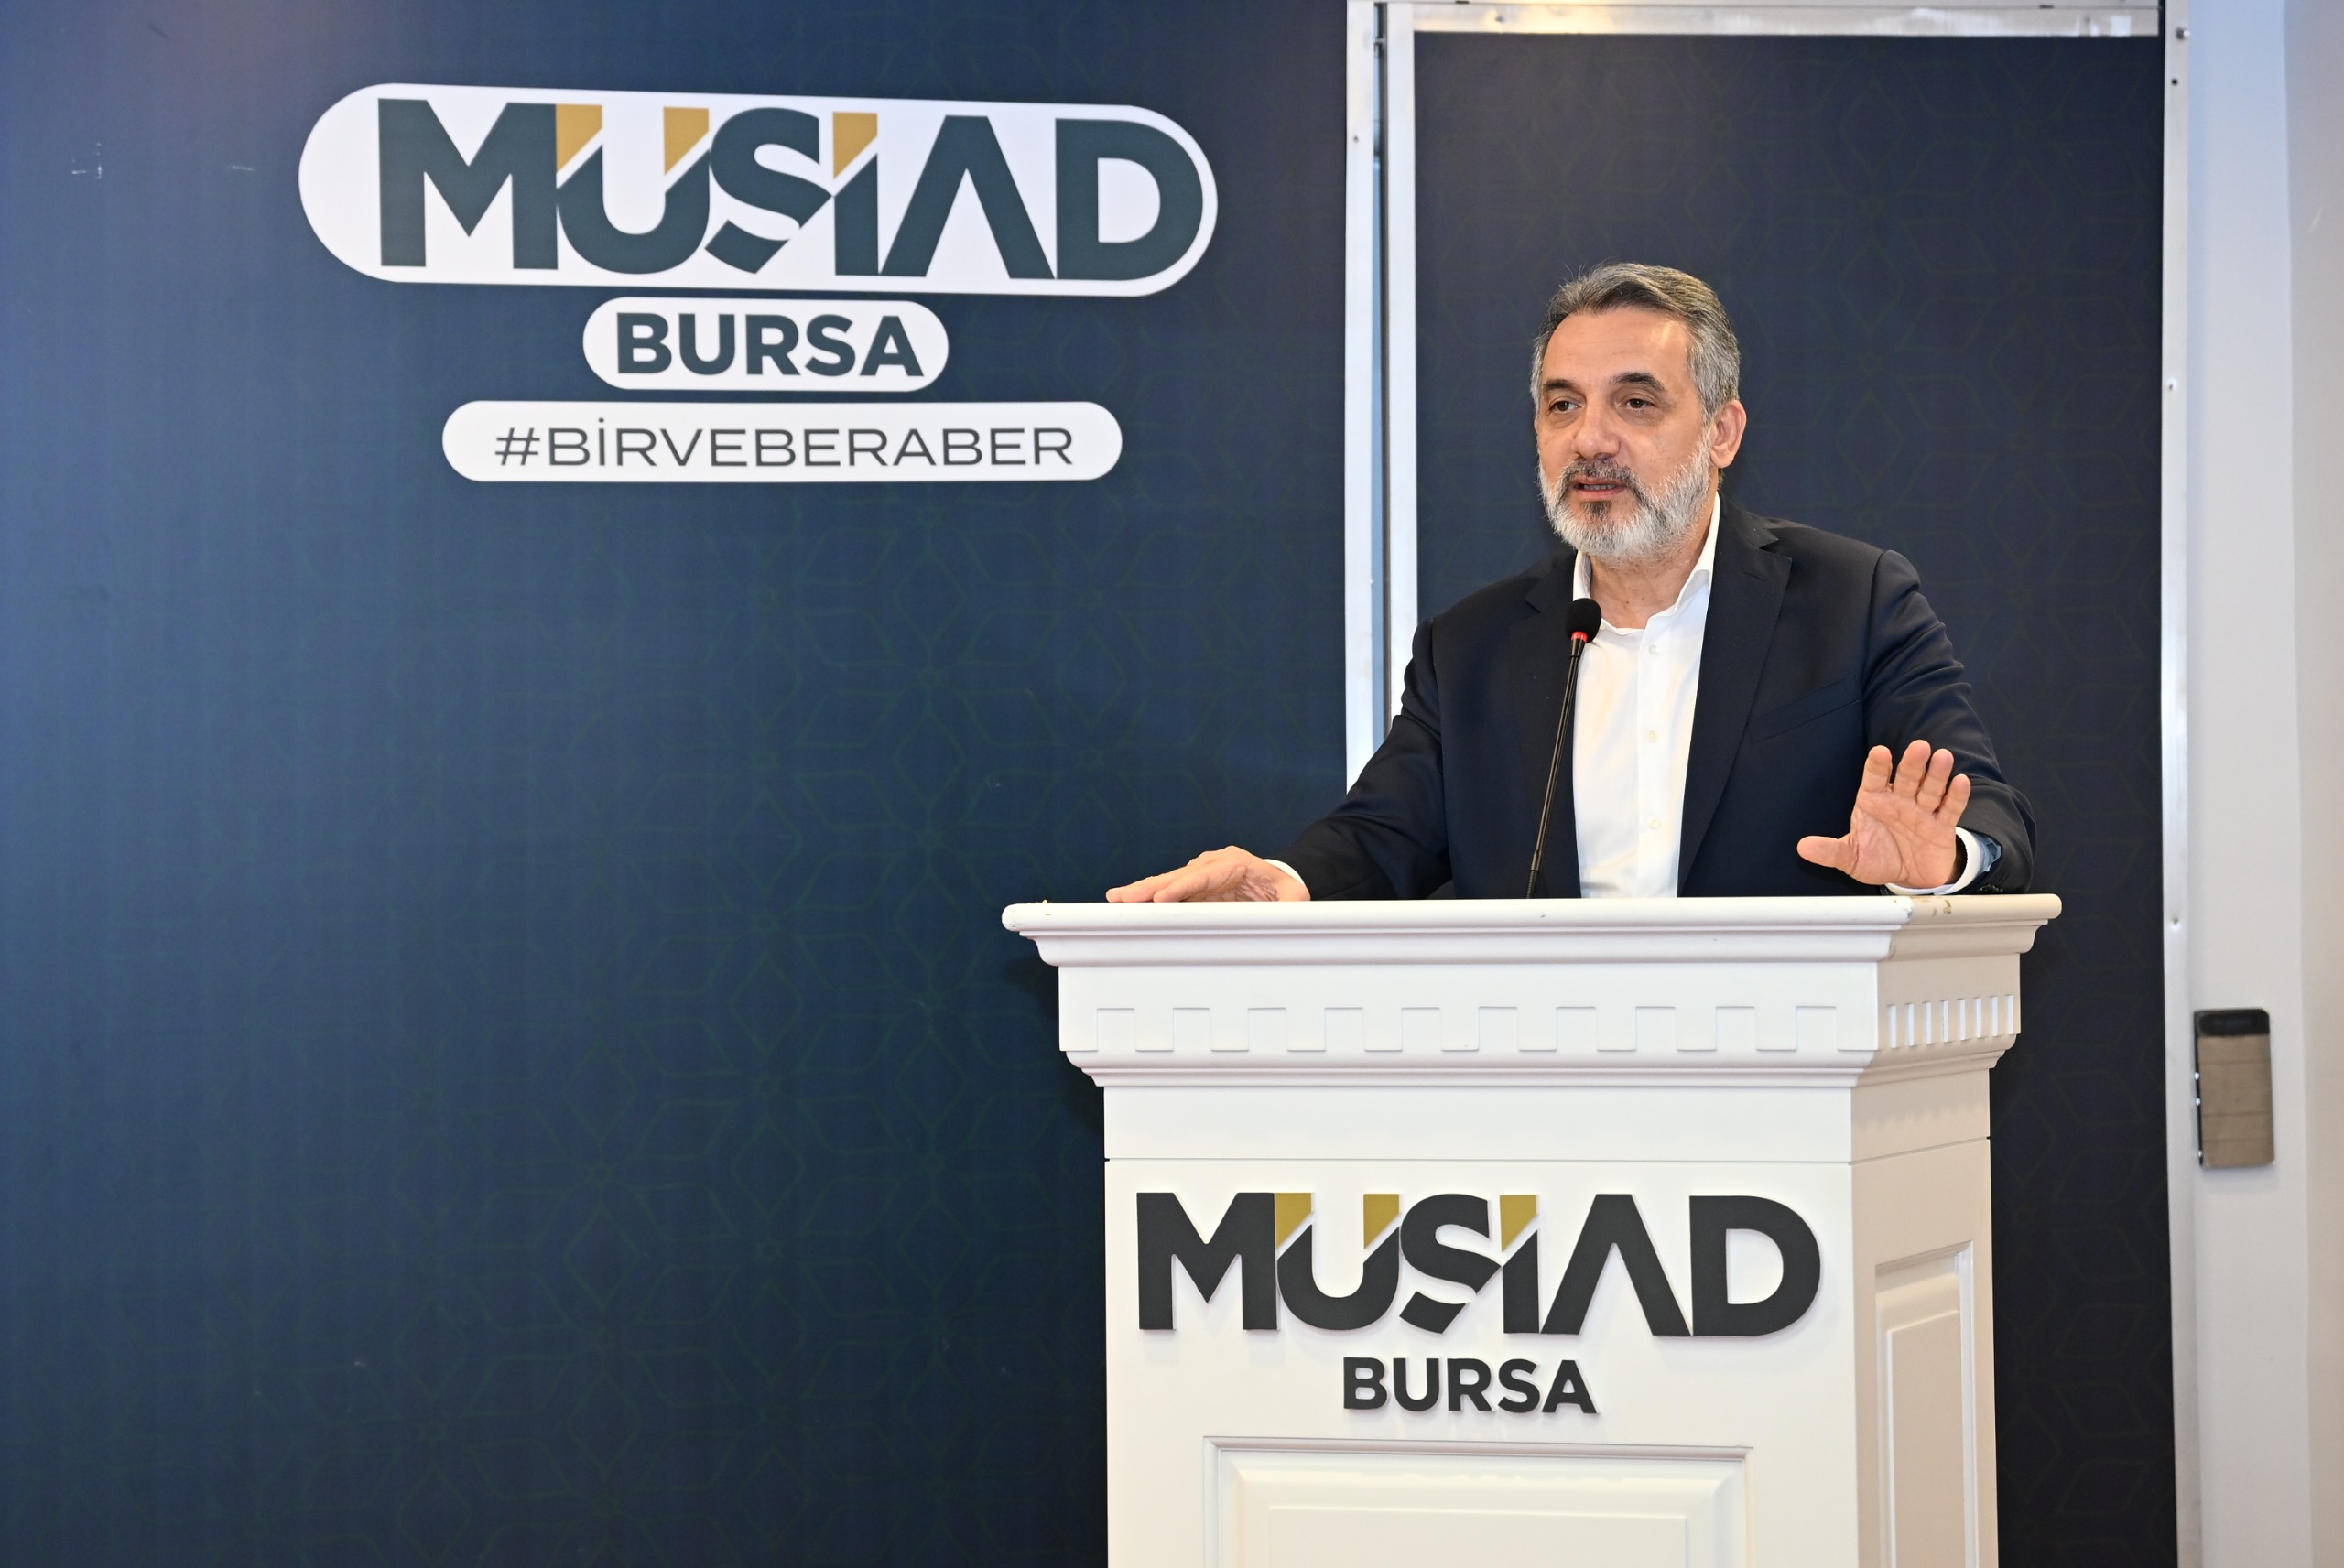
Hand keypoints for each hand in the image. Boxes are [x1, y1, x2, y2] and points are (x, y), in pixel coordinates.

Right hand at [1106, 846, 1309, 902]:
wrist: (1279, 882)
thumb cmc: (1285, 890)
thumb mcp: (1294, 897)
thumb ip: (1290, 905)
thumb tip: (1287, 914)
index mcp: (1234, 863)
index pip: (1204, 875)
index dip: (1182, 887)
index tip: (1162, 899)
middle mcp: (1212, 865)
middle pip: (1178, 877)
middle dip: (1150, 888)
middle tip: (1123, 898)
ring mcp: (1199, 876)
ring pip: (1167, 883)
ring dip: (1142, 892)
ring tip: (1116, 899)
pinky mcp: (1193, 889)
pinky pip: (1168, 893)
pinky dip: (1148, 898)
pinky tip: (1127, 903)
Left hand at [1796, 740, 1970, 888]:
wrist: (1908, 878)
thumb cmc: (1878, 859)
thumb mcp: (1851, 857)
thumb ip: (1831, 851)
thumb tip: (1803, 848)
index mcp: (1874, 802)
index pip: (1874, 779)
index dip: (1877, 766)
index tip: (1879, 753)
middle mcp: (1899, 801)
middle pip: (1906, 778)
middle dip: (1912, 764)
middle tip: (1919, 747)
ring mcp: (1922, 811)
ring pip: (1930, 788)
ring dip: (1937, 774)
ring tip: (1942, 757)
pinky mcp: (1942, 826)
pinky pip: (1950, 808)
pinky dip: (1955, 796)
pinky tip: (1959, 782)